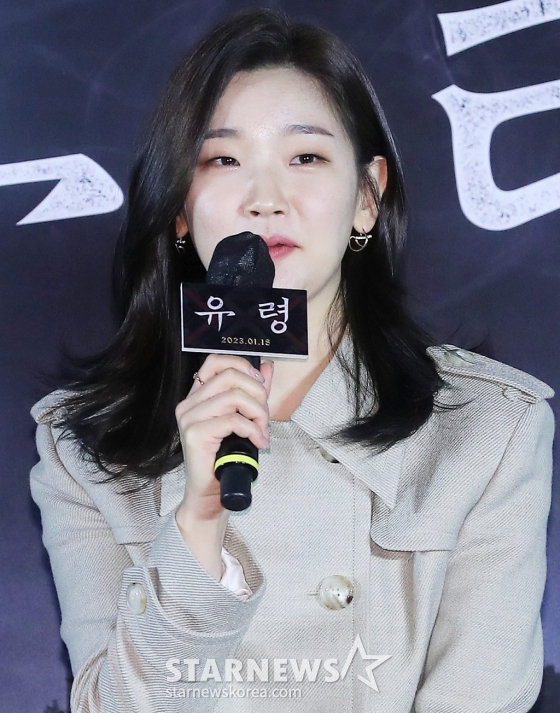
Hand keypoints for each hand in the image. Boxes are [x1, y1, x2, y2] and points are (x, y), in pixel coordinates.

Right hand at [175, 354, 273, 521]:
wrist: (210, 495)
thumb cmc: (225, 459)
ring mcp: (189, 418)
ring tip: (262, 432)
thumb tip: (267, 368)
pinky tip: (258, 442)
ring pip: (234, 396)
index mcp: (197, 397)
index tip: (259, 385)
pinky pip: (233, 420)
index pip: (215, 361)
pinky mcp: (195, 433)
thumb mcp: (244, 419)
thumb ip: (253, 393)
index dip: (242, 366)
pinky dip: (253, 430)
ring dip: (258, 413)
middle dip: (257, 393)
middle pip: (230, 376)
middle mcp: (188, 404)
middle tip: (264, 417)